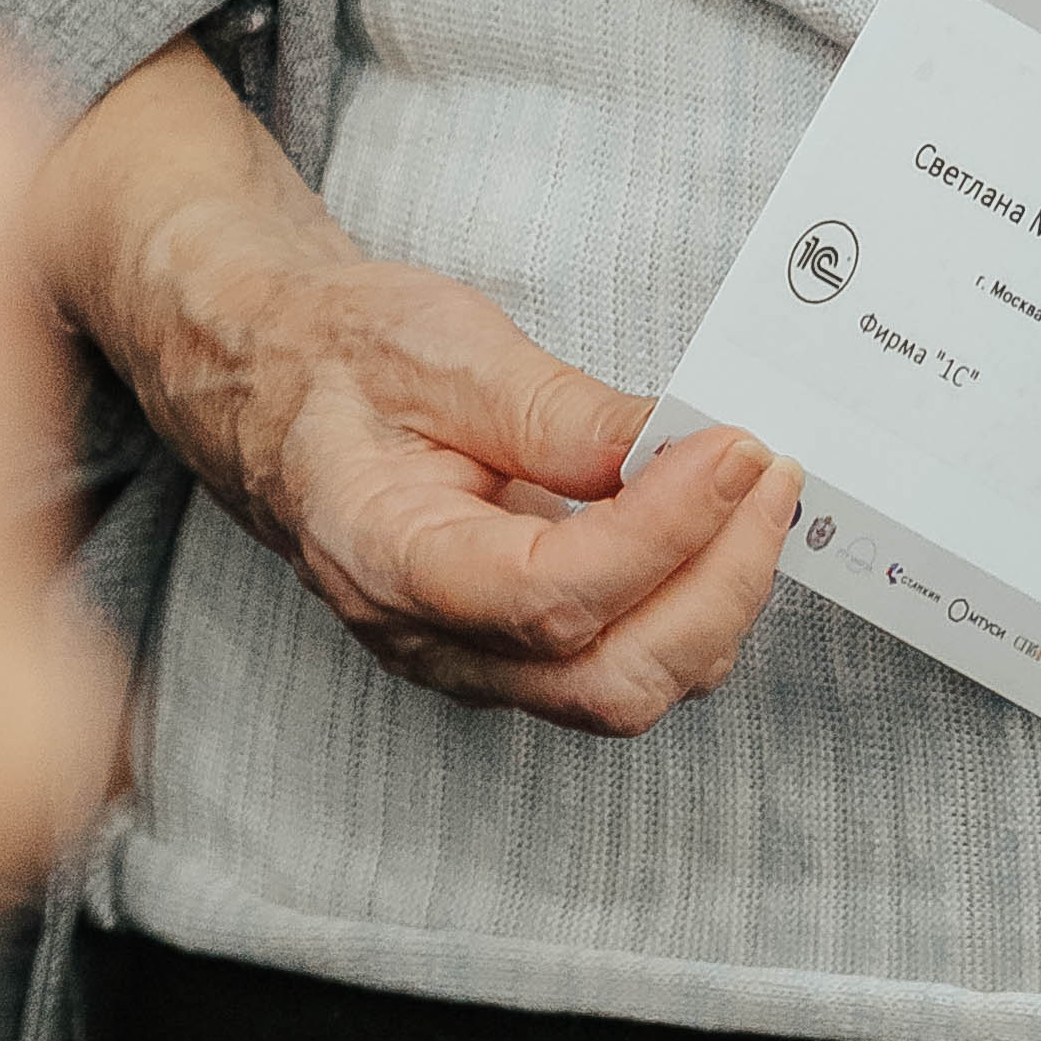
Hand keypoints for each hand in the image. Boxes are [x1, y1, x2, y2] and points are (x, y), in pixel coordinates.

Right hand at [32, 45, 802, 735]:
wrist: (266, 379)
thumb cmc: (337, 355)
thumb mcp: (443, 350)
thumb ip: (559, 414)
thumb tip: (678, 444)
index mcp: (386, 559)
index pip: (550, 596)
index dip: (664, 532)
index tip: (738, 448)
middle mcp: (429, 639)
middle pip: (608, 681)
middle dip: (719, 586)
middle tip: (775, 473)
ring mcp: (470, 657)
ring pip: (624, 690)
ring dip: (717, 603)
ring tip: (760, 492)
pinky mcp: (509, 646)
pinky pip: (618, 662)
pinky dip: (691, 606)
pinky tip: (720, 524)